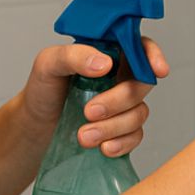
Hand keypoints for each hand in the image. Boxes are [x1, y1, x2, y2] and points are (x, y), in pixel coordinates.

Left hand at [20, 38, 170, 156]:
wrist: (36, 125)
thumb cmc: (44, 89)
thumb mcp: (49, 64)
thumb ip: (74, 56)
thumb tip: (104, 63)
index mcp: (108, 52)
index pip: (140, 46)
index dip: (153, 56)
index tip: (158, 70)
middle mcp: (120, 76)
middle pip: (141, 84)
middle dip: (118, 101)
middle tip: (89, 112)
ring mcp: (123, 104)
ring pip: (139, 113)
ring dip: (113, 127)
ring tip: (83, 136)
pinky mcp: (121, 129)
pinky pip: (135, 136)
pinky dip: (121, 143)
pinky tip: (103, 148)